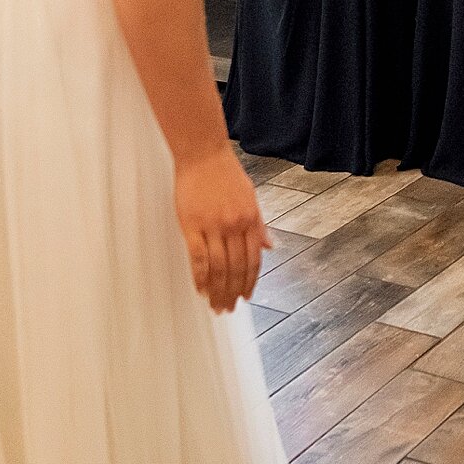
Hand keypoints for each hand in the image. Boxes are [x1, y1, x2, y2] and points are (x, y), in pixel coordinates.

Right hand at [174, 146, 271, 313]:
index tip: (245, 298)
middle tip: (228, 309)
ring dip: (217, 291)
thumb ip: (259, 225)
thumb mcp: (251, 198)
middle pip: (236, 269)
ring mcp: (214, 226)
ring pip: (218, 268)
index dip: (250, 282)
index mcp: (251, 220)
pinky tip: (200, 290)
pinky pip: (197, 258)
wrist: (203, 153)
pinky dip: (200, 277)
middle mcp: (235, 226)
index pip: (253, 260)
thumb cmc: (226, 174)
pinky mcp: (192, 225)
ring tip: (215, 306)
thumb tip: (270, 247)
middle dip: (233, 293)